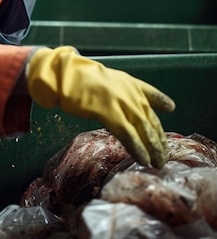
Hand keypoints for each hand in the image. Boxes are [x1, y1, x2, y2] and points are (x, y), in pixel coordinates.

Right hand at [26, 46, 175, 167]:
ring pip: (143, 130)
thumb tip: (130, 104)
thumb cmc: (81, 80)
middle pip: (150, 120)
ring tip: (158, 163)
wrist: (68, 75)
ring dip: (153, 149)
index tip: (170, 108)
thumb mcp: (107, 80)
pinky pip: (128, 135)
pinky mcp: (110, 113)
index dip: (162, 103)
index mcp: (130, 84)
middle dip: (159, 140)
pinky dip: (138, 149)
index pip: (151, 95)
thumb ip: (122, 91)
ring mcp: (122, 103)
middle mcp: (131, 94)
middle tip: (164, 156)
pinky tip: (143, 159)